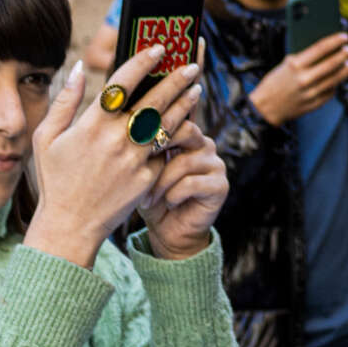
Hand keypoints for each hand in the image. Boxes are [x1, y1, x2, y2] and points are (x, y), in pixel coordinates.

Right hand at [25, 46, 204, 267]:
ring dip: (184, 104)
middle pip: (153, 100)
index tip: (158, 48)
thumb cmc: (56, 178)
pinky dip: (176, 136)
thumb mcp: (48, 137)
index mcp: (90, 126)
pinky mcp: (148, 177)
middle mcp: (115, 140)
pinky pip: (165, 151)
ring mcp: (134, 159)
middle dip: (175, 79)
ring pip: (167, 124)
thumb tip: (80, 67)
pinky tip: (187, 122)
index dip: (142, 62)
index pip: (122, 83)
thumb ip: (65, 101)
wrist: (71, 224)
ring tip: (196, 88)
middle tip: (191, 65)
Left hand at [139, 121, 227, 260]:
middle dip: (159, 149)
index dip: (153, 125)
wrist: (168, 231)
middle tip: (140, 168)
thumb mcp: (141, 169)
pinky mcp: (220, 186)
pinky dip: (174, 195)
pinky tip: (168, 203)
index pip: (175, 115)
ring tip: (147, 199)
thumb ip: (143, 147)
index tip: (131, 140)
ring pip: (185, 162)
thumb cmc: (150, 197)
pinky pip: (192, 183)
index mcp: (186, 136)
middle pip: (187, 131)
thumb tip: (127, 125)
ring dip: (161, 183)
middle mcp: (205, 146)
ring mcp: (216, 165)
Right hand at [249, 32, 347, 125]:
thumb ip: (303, 57)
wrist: (265, 108)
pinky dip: (335, 84)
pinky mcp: (315, 104)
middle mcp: (304, 79)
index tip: (345, 37)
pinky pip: (331, 91)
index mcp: (295, 65)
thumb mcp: (285, 65)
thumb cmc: (275, 82)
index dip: (335, 41)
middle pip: (332, 63)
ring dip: (345, 69)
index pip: (320, 48)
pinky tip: (337, 78)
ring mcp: (311, 93)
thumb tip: (325, 48)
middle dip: (344, 55)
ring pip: (336, 78)